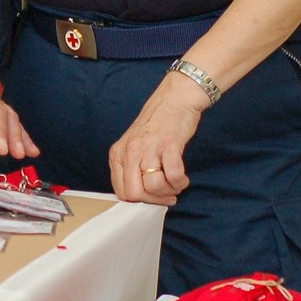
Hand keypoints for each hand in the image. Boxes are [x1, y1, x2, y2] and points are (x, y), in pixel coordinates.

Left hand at [107, 73, 209, 205]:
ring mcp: (148, 148)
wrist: (175, 99)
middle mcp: (130, 151)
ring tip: (175, 184)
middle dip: (153, 200)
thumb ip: (132, 168)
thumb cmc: (157, 124)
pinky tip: (182, 178)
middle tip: (166, 196)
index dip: (139, 201)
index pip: (121, 191)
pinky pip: (173, 176)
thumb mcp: (135, 146)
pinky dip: (180, 183)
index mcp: (118, 154)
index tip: (152, 197)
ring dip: (169, 192)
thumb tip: (140, 196)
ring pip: (153, 187)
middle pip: (134, 193)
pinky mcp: (169, 145)